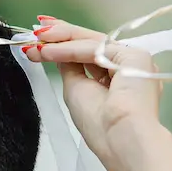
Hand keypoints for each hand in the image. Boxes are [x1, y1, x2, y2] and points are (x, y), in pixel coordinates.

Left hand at [22, 19, 163, 170]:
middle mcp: (129, 70)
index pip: (90, 57)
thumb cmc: (100, 127)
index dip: (64, 47)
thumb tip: (59, 51)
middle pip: (92, 45)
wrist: (120, 139)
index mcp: (119, 83)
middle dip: (61, 37)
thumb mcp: (76, 91)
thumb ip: (70, 68)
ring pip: (93, 43)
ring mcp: (133, 63)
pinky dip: (69, 49)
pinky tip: (48, 51)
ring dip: (62, 39)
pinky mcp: (135, 56)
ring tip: (37, 41)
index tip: (39, 44)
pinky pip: (96, 48)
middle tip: (36, 31)